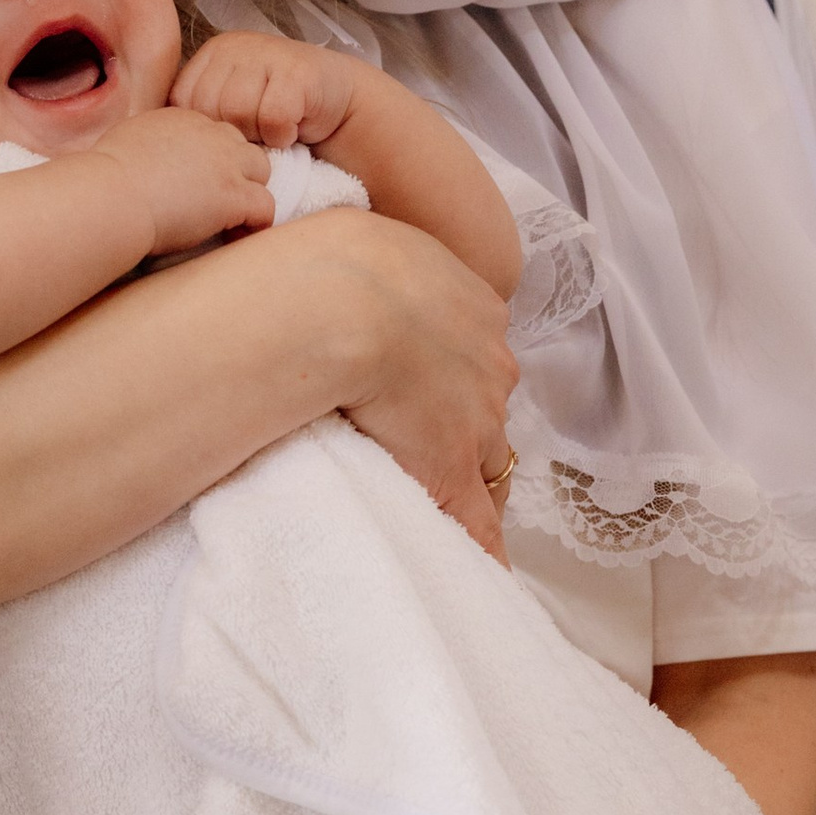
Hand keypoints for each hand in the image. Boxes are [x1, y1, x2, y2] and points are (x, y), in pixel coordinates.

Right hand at [86, 108, 273, 259]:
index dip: (210, 160)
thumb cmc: (102, 179)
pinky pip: (265, 207)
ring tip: (230, 219)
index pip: (213, 133)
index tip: (196, 183)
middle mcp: (209, 134)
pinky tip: (234, 236)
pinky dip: (255, 224)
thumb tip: (139, 160)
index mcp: (182, 118)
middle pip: (242, 146)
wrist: (109, 197)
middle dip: (236, 171)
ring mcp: (225, 164)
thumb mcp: (124, 143)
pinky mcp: (234, 195)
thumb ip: (145, 145)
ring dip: (249, 193)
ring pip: (262, 171)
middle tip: (216, 201)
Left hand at [172, 30, 355, 153]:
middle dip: (232, 132)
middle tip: (257, 128)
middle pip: (208, 108)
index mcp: (211, 54)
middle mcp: (234, 46)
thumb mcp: (229, 107)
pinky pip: (273, 118)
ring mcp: (266, 53)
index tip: (229, 130)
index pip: (181, 101)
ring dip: (259, 134)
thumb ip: (200, 115)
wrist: (338, 105)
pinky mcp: (298, 70)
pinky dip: (283, 135)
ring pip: (238, 113)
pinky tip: (293, 127)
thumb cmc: (277, 113)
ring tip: (274, 127)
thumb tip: (166, 146)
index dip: (205, 127)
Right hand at [280, 210, 518, 557]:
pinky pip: (475, 520)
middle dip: (472, 430)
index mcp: (469, 303)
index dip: (455, 379)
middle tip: (444, 452)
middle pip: (488, 407)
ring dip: (474, 484)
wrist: (340, 299)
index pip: (473, 353)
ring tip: (456, 513)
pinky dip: (480, 547)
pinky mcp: (451, 469)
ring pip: (488, 461)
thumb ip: (364, 261)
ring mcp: (476, 418)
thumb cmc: (330, 262)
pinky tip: (482, 573)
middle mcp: (487, 361)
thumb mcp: (360, 241)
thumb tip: (326, 256)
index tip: (434, 392)